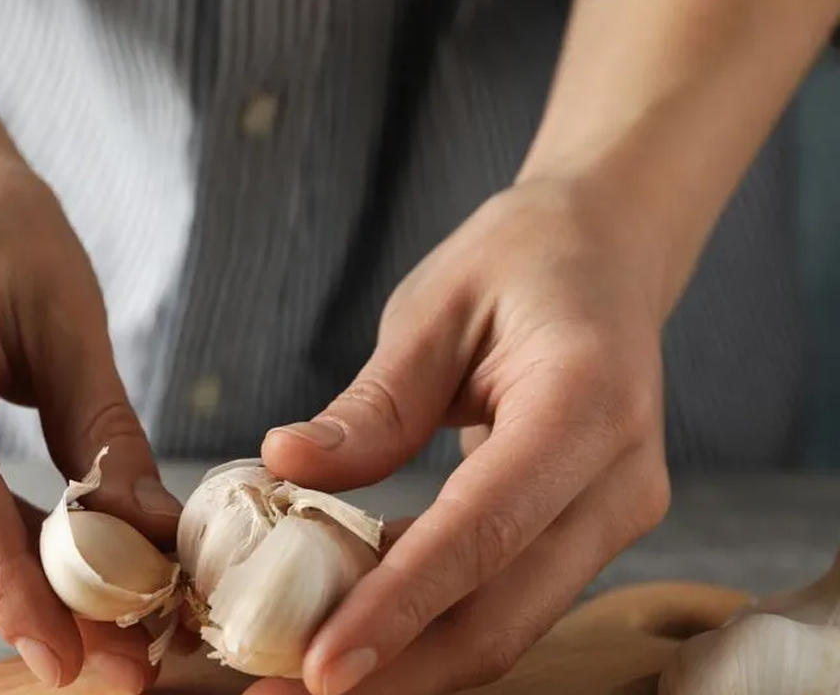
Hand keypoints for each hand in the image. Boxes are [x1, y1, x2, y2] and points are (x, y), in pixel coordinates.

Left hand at [258, 180, 673, 694]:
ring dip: (410, 664)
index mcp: (587, 404)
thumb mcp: (434, 307)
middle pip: (505, 612)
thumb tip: (286, 467)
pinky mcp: (589, 533)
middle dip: (398, 671)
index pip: (484, 530)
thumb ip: (372, 403)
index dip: (400, 607)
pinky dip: (431, 624)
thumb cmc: (518, 263)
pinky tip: (354, 627)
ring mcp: (616, 516)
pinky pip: (507, 598)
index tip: (320, 666)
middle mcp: (620, 480)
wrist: (605, 254)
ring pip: (509, 624)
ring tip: (304, 681)